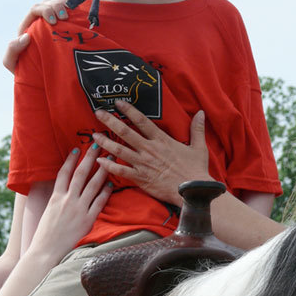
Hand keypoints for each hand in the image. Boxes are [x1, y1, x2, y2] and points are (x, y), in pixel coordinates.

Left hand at [3, 0, 67, 73]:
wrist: (44, 79)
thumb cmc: (28, 71)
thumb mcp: (14, 64)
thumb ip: (12, 51)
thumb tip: (25, 37)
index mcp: (28, 26)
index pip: (35, 9)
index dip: (45, 10)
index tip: (53, 21)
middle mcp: (41, 21)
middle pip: (48, 3)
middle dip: (57, 6)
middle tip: (64, 17)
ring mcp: (54, 22)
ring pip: (59, 3)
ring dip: (65, 5)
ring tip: (70, 15)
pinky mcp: (66, 25)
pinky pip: (70, 10)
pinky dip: (74, 8)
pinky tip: (78, 13)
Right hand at [27, 144, 111, 263]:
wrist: (45, 254)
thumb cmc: (44, 235)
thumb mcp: (47, 212)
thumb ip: (56, 199)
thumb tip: (61, 188)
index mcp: (55, 197)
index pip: (64, 173)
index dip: (70, 160)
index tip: (76, 149)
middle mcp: (67, 200)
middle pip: (80, 174)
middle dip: (89, 157)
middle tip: (97, 144)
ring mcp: (78, 209)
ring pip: (93, 184)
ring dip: (102, 170)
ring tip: (109, 159)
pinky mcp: (87, 220)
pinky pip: (99, 202)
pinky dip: (106, 191)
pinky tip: (111, 183)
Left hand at [94, 101, 210, 206]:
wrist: (193, 191)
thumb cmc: (195, 170)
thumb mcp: (199, 147)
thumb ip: (196, 128)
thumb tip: (201, 112)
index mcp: (161, 140)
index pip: (142, 121)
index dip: (129, 110)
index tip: (118, 103)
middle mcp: (149, 149)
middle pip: (126, 132)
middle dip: (110, 121)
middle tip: (98, 113)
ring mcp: (143, 164)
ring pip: (120, 150)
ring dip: (105, 142)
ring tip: (94, 135)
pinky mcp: (140, 178)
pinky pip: (121, 171)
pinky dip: (109, 166)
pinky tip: (99, 160)